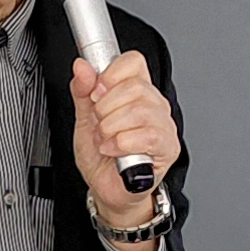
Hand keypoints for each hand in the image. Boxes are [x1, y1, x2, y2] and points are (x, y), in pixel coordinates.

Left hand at [72, 51, 180, 232]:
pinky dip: (121, 144)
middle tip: (99, 124)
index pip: (133, 62)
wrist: (107, 188)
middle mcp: (154, 105)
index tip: (96, 93)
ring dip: (111, 128)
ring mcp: (164, 126)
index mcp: (137, 91)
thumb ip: (82, 91)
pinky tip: (113, 151)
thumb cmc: (101, 155)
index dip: (111, 74)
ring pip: (140, 111)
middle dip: (106, 108)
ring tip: (105, 140)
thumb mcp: (84, 119)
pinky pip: (146, 137)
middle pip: (135, 87)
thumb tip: (81, 67)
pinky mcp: (168, 148)